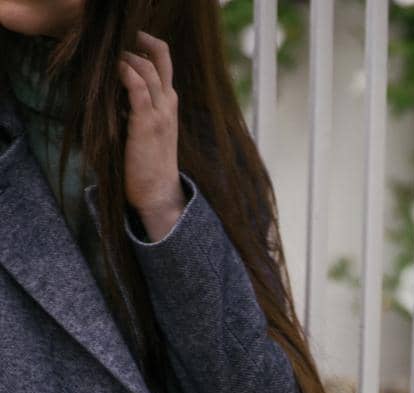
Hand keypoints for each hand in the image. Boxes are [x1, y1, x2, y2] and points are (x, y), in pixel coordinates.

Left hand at [118, 30, 184, 241]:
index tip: (127, 43)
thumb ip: (136, 109)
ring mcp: (160, 113)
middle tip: (117, 40)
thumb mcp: (145, 130)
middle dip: (138, 41)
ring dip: (127, 57)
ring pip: (148, 68)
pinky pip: (138, 88)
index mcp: (168, 105)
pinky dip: (125, 73)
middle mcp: (168, 104)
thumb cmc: (147, 166)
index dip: (147, 46)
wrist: (158, 195)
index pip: (163, 63)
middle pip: (160, 57)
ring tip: (110, 57)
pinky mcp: (147, 124)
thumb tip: (114, 91)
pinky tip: (114, 71)